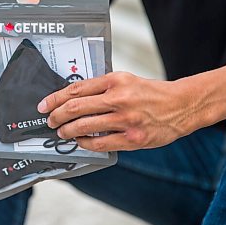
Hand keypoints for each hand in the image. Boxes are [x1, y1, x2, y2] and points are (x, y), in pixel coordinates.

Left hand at [37, 72, 198, 151]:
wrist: (181, 105)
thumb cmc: (150, 93)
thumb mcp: (125, 80)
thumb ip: (101, 87)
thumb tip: (72, 98)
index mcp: (115, 80)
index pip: (76, 89)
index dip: (55, 98)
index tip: (44, 105)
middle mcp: (119, 98)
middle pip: (75, 108)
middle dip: (56, 116)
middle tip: (50, 121)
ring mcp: (125, 120)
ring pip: (84, 126)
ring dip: (67, 131)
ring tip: (62, 133)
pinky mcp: (132, 138)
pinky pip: (100, 143)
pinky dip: (85, 143)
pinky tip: (80, 141)